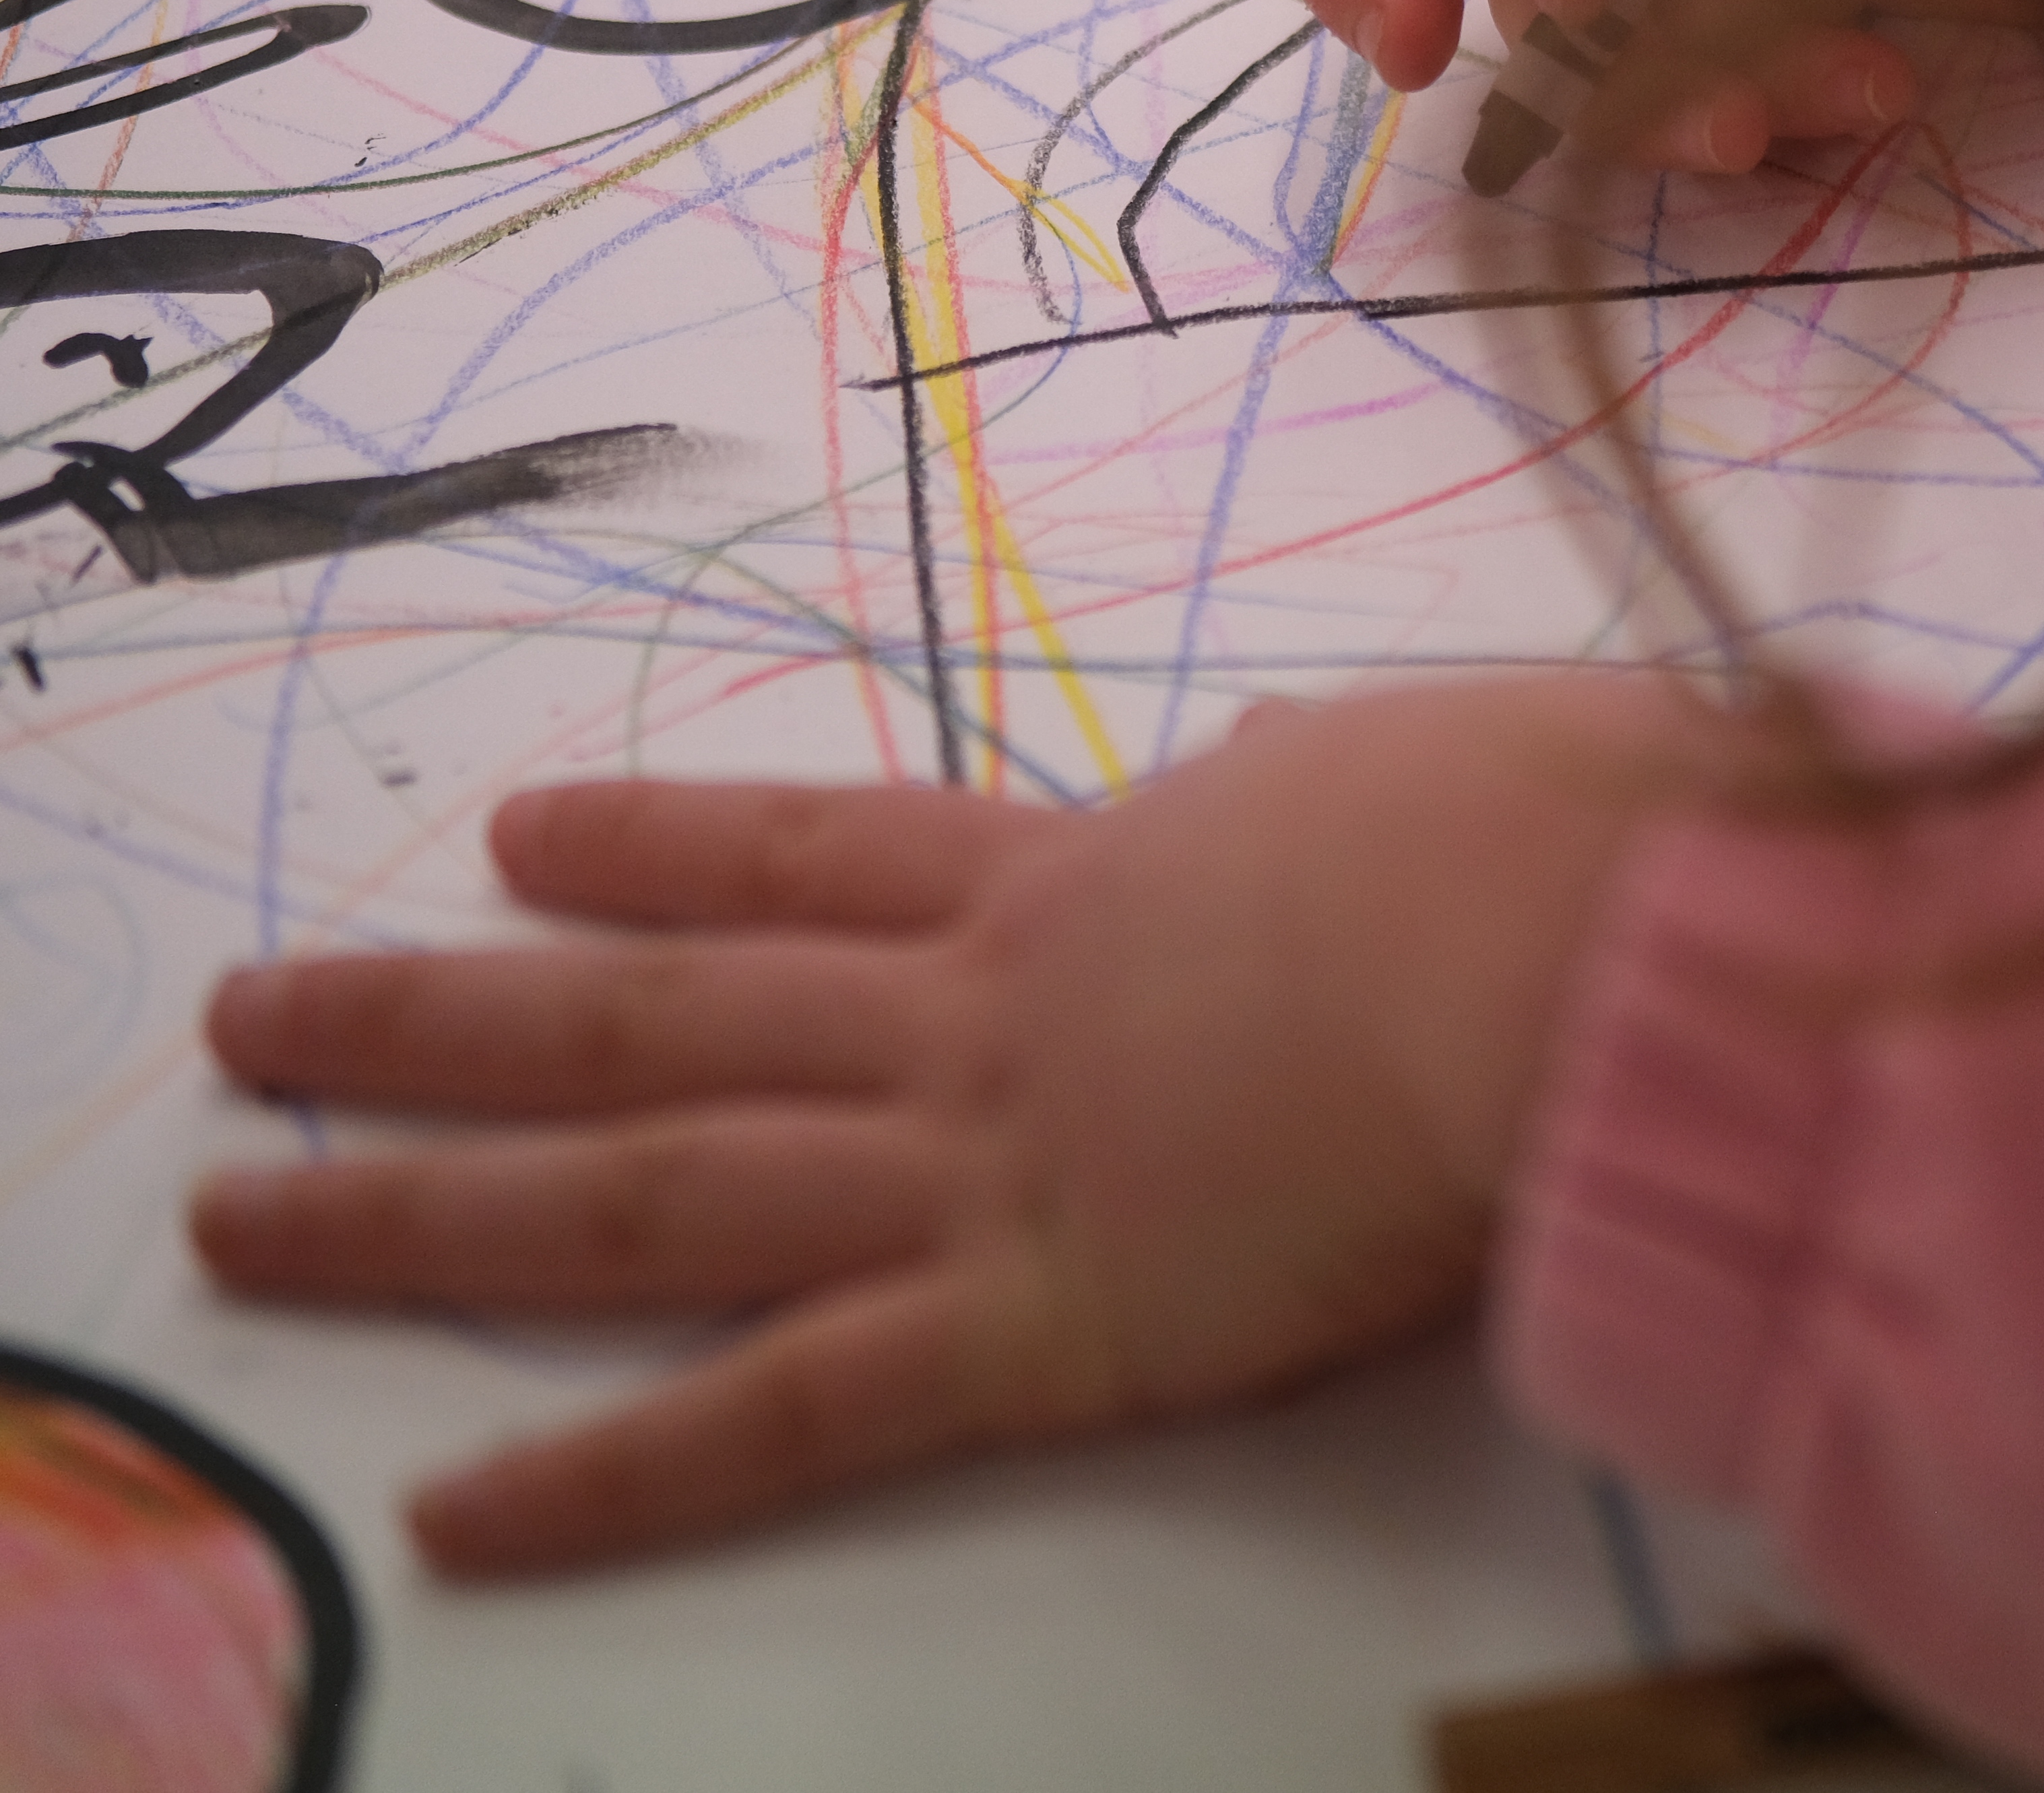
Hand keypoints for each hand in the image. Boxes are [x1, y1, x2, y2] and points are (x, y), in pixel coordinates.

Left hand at [192, 676, 1754, 1576]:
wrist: (1564, 931)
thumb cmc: (1545, 832)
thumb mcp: (1429, 766)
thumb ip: (1338, 795)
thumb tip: (1311, 782)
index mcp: (1099, 871)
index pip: (830, 850)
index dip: (665, 842)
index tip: (524, 836)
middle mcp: (990, 1009)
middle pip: (666, 1009)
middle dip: (448, 1013)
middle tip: (261, 1012)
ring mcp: (989, 1162)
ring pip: (652, 1186)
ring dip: (430, 1205)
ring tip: (244, 1214)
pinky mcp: (1039, 1325)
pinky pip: (790, 1410)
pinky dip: (617, 1471)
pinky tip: (459, 1512)